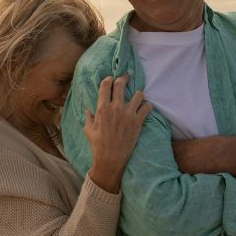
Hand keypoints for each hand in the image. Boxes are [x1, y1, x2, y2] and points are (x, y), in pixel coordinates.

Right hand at [85, 74, 151, 192]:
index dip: (109, 79)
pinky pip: (147, 107)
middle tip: (126, 77)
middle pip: (121, 84)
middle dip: (124, 78)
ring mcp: (129, 114)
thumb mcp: (88, 129)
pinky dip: (147, 106)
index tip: (111, 79)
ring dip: (137, 94)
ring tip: (137, 97)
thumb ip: (88, 117)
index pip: (106, 85)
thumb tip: (88, 109)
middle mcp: (116, 108)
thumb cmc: (97, 144)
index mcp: (102, 108)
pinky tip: (144, 108)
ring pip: (138, 94)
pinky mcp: (138, 121)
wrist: (111, 158)